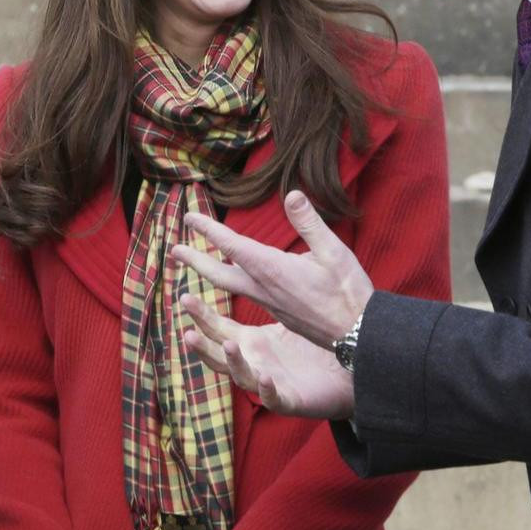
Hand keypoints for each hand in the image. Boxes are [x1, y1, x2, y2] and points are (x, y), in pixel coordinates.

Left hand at [168, 190, 372, 347]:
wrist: (357, 335)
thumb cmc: (347, 292)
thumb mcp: (334, 251)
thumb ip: (310, 223)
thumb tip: (292, 194)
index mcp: (272, 269)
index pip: (232, 246)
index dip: (209, 230)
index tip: (188, 218)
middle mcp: (263, 288)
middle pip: (219, 273)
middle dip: (195, 259)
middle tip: (174, 249)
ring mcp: (269, 303)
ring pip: (230, 286)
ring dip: (209, 272)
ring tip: (194, 263)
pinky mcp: (278, 313)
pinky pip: (246, 295)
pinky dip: (231, 284)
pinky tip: (235, 280)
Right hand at [180, 293, 356, 419]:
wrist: (343, 374)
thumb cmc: (311, 346)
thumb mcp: (287, 313)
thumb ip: (268, 289)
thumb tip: (253, 256)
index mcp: (250, 343)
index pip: (217, 328)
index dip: (200, 316)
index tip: (184, 296)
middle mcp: (252, 363)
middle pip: (219, 355)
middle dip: (202, 345)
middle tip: (188, 331)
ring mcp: (268, 383)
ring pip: (241, 377)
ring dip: (233, 363)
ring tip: (228, 345)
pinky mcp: (289, 399)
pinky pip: (274, 397)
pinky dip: (267, 389)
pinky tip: (266, 377)